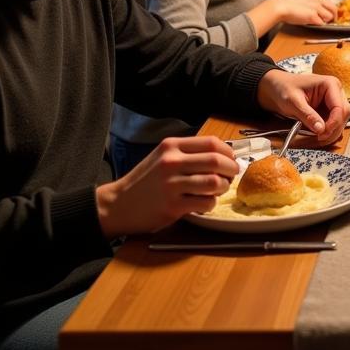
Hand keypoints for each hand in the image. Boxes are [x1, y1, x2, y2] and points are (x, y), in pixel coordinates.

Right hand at [96, 136, 238, 237]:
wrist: (116, 205)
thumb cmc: (144, 181)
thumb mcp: (162, 157)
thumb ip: (187, 153)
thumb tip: (222, 155)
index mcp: (171, 146)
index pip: (211, 142)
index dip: (228, 151)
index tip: (231, 159)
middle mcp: (172, 162)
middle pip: (216, 160)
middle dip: (231, 169)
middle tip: (232, 175)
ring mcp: (171, 184)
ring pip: (214, 182)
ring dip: (223, 187)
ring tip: (219, 190)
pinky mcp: (172, 206)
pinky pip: (205, 202)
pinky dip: (211, 203)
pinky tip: (205, 203)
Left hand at [256, 68, 349, 144]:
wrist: (276, 88)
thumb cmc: (284, 88)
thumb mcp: (293, 102)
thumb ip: (308, 115)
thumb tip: (321, 129)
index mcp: (330, 84)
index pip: (340, 107)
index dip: (334, 123)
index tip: (323, 134)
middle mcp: (335, 92)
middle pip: (344, 114)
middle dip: (334, 128)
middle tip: (320, 138)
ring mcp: (332, 101)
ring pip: (340, 120)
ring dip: (331, 131)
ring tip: (317, 138)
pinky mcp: (328, 110)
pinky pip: (333, 123)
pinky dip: (327, 131)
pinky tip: (318, 135)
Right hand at [273, 0, 337, 25]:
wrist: (279, 6)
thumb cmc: (288, 3)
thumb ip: (313, 1)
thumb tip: (320, 10)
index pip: (330, 2)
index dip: (330, 10)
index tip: (329, 15)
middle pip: (334, 9)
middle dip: (332, 17)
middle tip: (330, 22)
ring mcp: (316, 7)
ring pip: (329, 17)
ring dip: (325, 21)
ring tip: (317, 22)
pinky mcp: (313, 16)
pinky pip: (321, 23)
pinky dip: (318, 25)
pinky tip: (312, 24)